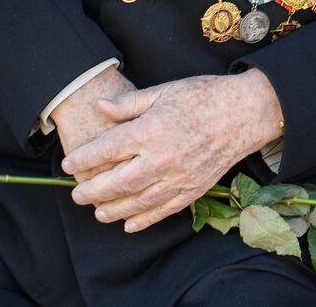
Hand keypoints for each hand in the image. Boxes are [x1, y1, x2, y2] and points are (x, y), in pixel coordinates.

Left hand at [62, 71, 283, 232]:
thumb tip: (100, 107)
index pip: (106, 150)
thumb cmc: (205, 96)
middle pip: (115, 183)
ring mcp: (178, 177)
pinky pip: (163, 210)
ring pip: (136, 202)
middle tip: (77, 194)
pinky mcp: (193, 188)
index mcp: (150, 130)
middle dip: (91, 191)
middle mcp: (161, 158)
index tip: (69, 165)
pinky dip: (144, 220)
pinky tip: (129, 224)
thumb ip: (130, 103)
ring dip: (112, 210)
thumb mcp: (165, 91)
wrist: (247, 112)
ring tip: (98, 212)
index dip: (83, 159)